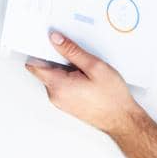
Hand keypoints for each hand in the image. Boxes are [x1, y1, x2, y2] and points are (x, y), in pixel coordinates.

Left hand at [25, 31, 140, 135]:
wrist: (122, 119)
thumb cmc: (111, 97)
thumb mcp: (94, 66)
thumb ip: (72, 51)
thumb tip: (55, 39)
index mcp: (58, 85)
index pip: (34, 65)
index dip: (38, 50)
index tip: (45, 40)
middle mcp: (56, 95)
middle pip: (44, 69)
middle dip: (55, 57)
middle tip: (73, 50)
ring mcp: (61, 101)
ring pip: (54, 76)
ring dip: (64, 67)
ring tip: (84, 66)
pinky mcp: (68, 103)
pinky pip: (62, 85)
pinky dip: (69, 76)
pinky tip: (85, 75)